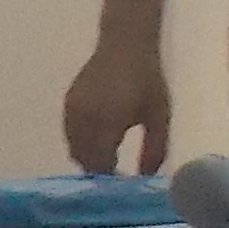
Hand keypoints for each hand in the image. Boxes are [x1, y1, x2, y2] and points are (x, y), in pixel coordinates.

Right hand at [62, 30, 171, 174]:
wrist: (125, 43)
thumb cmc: (147, 78)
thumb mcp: (160, 115)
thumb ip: (155, 148)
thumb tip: (145, 177)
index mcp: (108, 122)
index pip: (102, 164)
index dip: (112, 179)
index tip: (125, 184)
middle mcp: (84, 119)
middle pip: (85, 160)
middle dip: (100, 172)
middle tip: (118, 176)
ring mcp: (72, 111)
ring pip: (74, 148)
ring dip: (89, 158)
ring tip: (109, 160)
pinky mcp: (68, 103)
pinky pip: (69, 134)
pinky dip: (81, 144)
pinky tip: (98, 142)